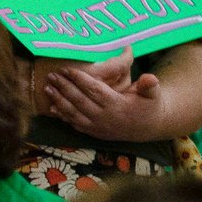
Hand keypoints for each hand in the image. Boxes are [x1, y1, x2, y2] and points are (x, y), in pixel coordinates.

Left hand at [41, 47, 169, 141]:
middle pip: (80, 101)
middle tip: (51, 75)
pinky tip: (52, 109)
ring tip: (47, 88)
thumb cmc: (149, 105)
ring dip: (59, 101)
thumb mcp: (154, 94)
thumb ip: (150, 86)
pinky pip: (75, 124)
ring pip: (74, 114)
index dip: (80, 79)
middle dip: (64, 87)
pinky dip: (63, 117)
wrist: (148, 128)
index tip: (67, 69)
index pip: (94, 90)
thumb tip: (150, 77)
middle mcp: (104, 117)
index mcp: (117, 105)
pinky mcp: (94, 132)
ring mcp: (97, 127)